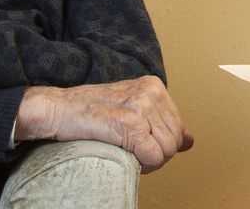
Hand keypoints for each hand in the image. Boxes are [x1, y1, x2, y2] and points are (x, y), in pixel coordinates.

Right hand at [15, 76, 192, 172]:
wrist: (58, 109)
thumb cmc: (91, 111)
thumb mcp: (132, 108)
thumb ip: (162, 121)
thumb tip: (191, 140)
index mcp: (154, 85)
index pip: (178, 128)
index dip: (159, 143)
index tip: (137, 140)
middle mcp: (151, 91)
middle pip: (174, 141)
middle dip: (156, 154)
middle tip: (130, 149)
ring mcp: (141, 106)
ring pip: (167, 151)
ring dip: (148, 160)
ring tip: (126, 150)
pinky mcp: (131, 124)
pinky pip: (154, 157)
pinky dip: (142, 164)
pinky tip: (124, 154)